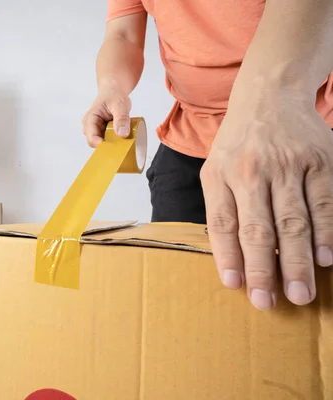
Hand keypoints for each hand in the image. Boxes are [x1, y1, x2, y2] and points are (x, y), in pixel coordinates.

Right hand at [82, 85, 131, 147]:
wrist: (113, 91)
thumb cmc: (114, 95)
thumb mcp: (119, 104)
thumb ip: (121, 118)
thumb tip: (122, 134)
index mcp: (90, 120)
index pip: (92, 139)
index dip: (103, 146)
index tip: (117, 147)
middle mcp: (90, 127)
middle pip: (96, 144)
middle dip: (109, 145)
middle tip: (123, 142)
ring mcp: (96, 131)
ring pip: (103, 144)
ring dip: (113, 143)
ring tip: (124, 136)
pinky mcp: (103, 133)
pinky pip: (108, 141)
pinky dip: (116, 141)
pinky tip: (123, 137)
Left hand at [201, 95, 332, 310]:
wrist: (269, 95)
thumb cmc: (238, 144)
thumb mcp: (215, 168)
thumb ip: (222, 208)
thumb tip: (231, 260)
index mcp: (219, 175)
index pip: (223, 224)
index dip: (229, 257)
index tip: (236, 287)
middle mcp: (250, 170)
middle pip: (257, 228)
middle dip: (264, 269)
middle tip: (268, 303)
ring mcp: (287, 164)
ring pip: (292, 221)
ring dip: (298, 261)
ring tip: (301, 293)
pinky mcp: (319, 159)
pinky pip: (324, 202)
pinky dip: (326, 233)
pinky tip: (326, 258)